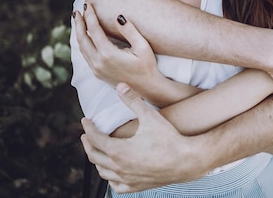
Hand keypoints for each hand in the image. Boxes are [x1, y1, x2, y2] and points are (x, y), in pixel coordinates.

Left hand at [73, 4, 157, 89]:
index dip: (90, 15)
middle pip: (82, 39)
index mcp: (108, 54)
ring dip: (79, 33)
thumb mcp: (142, 46)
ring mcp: (96, 70)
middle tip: (77, 11)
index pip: (94, 30)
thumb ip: (130, 30)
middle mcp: (98, 63)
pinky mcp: (97, 73)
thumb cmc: (147, 66)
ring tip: (78, 21)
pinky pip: (85, 55)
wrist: (147, 88)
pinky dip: (83, 43)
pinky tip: (85, 36)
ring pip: (82, 48)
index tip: (88, 4)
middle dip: (79, 23)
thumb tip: (118, 16)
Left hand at [81, 84, 205, 192]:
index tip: (85, 121)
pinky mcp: (136, 186)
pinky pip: (116, 185)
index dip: (88, 128)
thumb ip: (133, 100)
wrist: (186, 161)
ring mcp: (127, 179)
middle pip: (94, 156)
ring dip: (97, 160)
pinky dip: (110, 178)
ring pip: (102, 172)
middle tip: (87, 135)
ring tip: (97, 151)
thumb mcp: (150, 116)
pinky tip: (112, 172)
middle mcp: (119, 167)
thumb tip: (120, 86)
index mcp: (118, 151)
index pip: (94, 139)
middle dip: (88, 144)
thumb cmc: (169, 139)